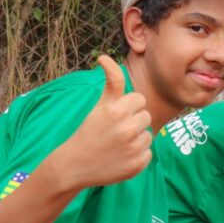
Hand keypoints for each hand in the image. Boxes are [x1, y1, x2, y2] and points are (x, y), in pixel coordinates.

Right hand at [54, 55, 151, 188]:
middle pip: (146, 116)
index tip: (116, 114)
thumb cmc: (89, 131)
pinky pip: (148, 152)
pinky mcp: (138, 164)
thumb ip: (110, 81)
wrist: (75, 165)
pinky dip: (137, 155)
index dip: (129, 106)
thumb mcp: (99, 105)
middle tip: (116, 130)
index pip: (140, 100)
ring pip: (148, 134)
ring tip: (118, 144)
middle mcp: (127, 128)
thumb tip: (104, 57)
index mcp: (117, 111)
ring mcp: (134, 148)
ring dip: (136, 138)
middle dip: (133, 121)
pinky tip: (121, 157)